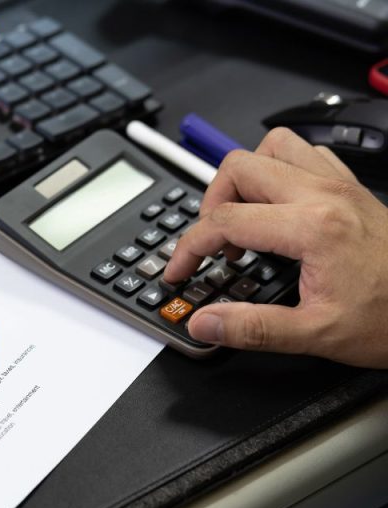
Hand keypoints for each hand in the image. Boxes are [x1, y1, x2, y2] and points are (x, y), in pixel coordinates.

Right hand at [164, 128, 387, 367]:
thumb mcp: (316, 335)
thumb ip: (251, 328)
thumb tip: (203, 322)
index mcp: (313, 228)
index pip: (224, 221)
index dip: (188, 248)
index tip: (179, 272)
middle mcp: (325, 195)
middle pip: (239, 168)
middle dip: (210, 204)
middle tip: (211, 244)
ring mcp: (340, 186)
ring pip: (272, 148)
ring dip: (244, 178)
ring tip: (241, 218)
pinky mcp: (351, 188)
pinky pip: (304, 155)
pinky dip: (278, 172)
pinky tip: (276, 207)